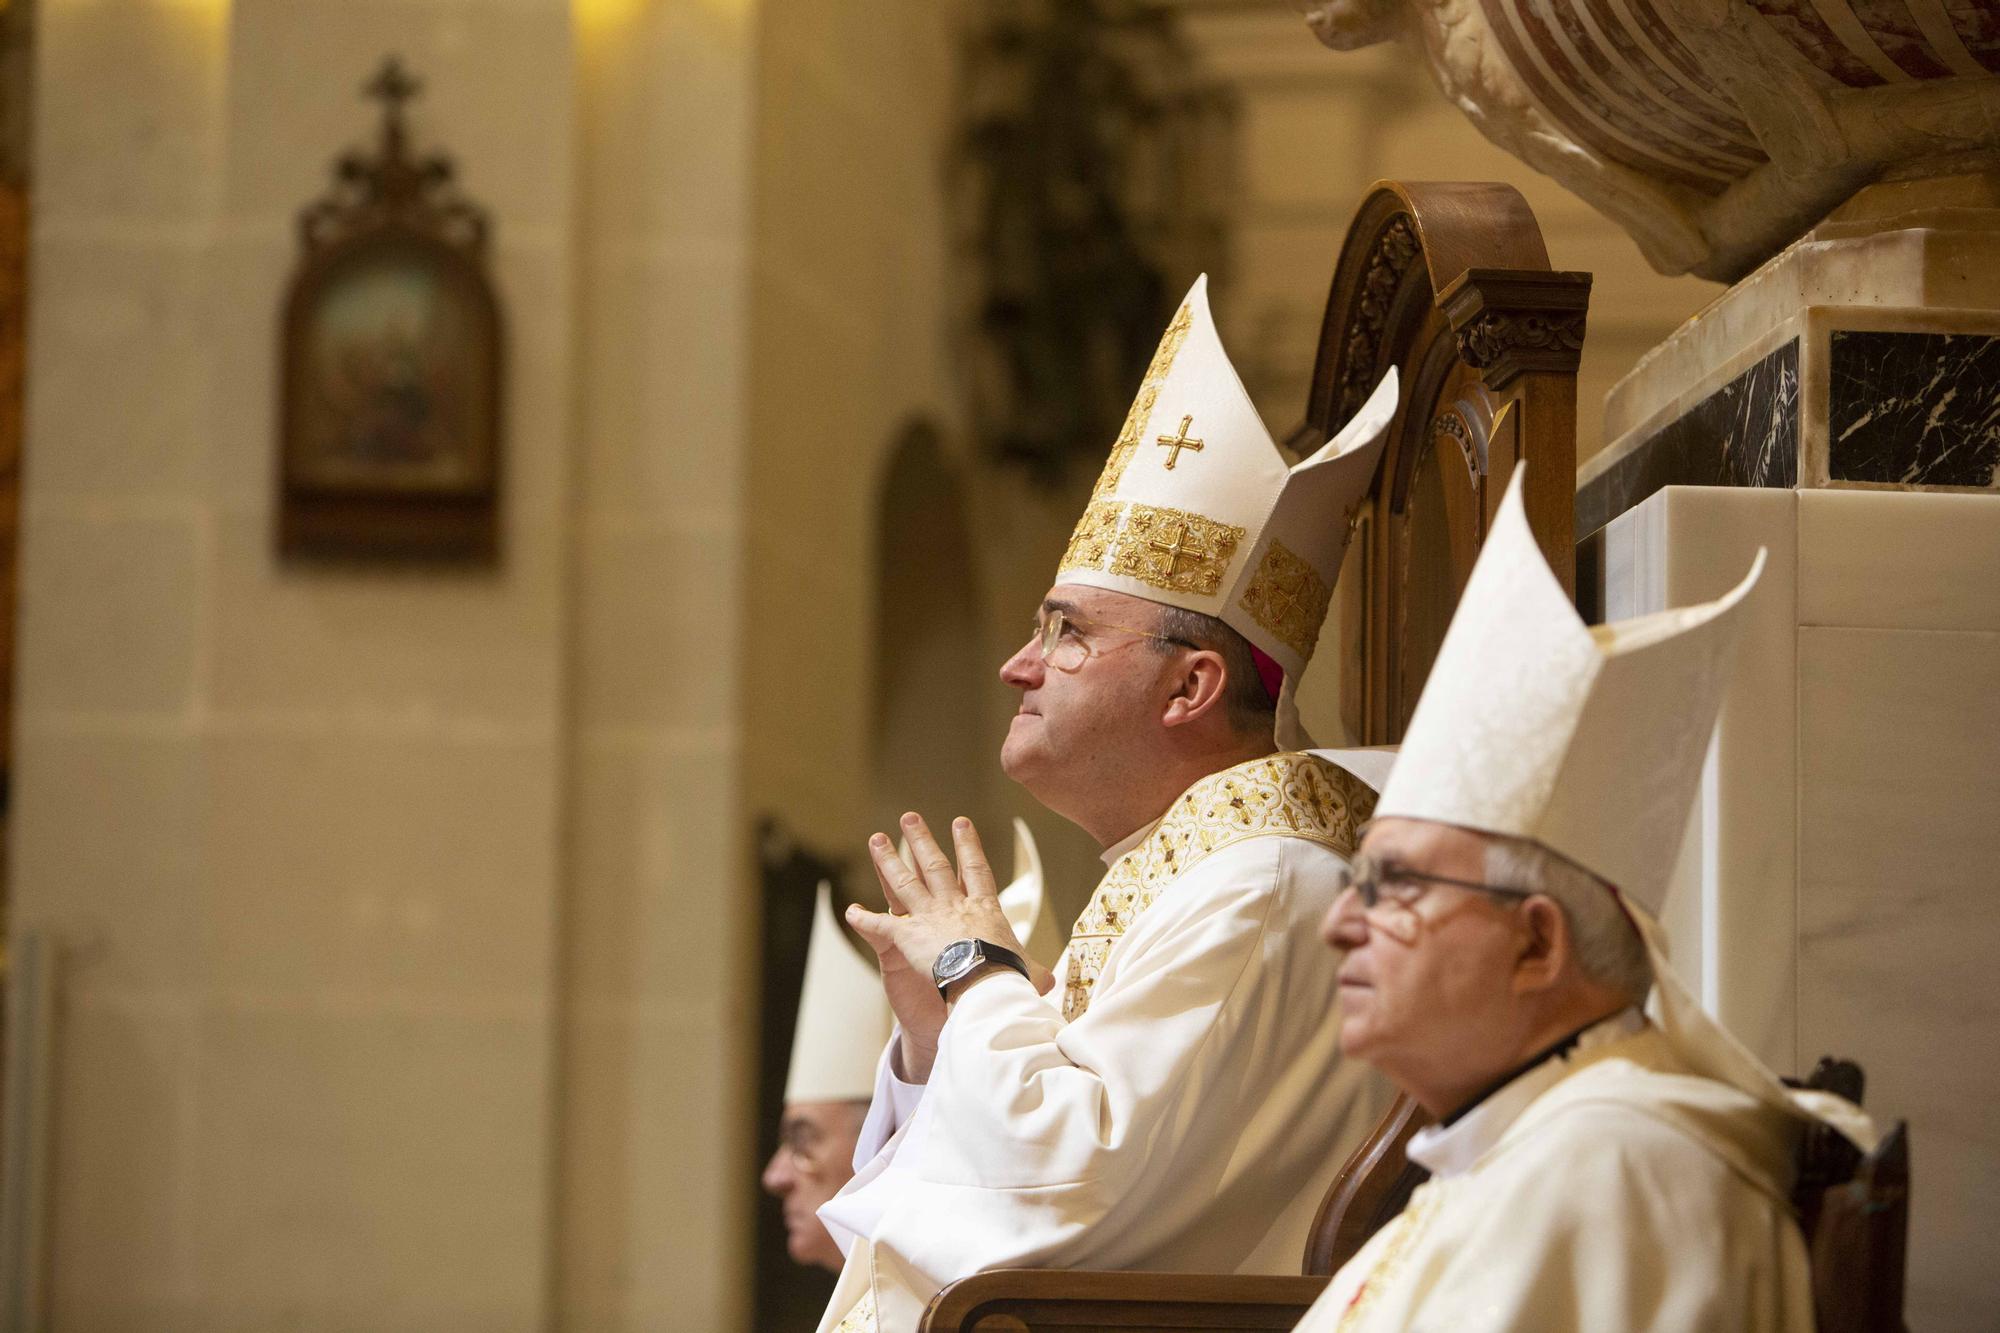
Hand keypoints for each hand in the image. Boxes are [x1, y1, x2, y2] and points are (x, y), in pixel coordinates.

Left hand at [847, 813, 1054, 1081]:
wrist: (984, 982)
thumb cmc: (1009, 976)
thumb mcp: (1026, 971)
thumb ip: (1033, 973)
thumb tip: (1047, 984)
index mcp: (983, 909)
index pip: (975, 870)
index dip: (968, 846)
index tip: (961, 823)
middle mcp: (953, 905)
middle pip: (934, 865)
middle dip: (920, 840)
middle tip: (909, 817)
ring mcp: (928, 917)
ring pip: (903, 882)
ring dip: (888, 860)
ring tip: (876, 838)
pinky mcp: (907, 936)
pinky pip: (880, 927)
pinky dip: (864, 920)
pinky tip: (850, 911)